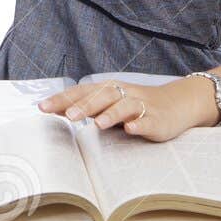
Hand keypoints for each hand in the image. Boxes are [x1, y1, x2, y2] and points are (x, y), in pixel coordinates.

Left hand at [38, 78, 212, 142]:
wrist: (177, 103)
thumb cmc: (136, 105)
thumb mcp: (110, 104)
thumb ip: (87, 106)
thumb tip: (59, 109)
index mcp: (109, 89)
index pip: (82, 92)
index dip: (63, 99)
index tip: (42, 107)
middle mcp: (123, 94)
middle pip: (102, 96)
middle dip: (84, 105)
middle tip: (68, 115)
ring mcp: (141, 107)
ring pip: (125, 107)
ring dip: (111, 115)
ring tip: (97, 124)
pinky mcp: (157, 120)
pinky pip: (147, 122)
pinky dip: (139, 125)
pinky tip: (131, 130)